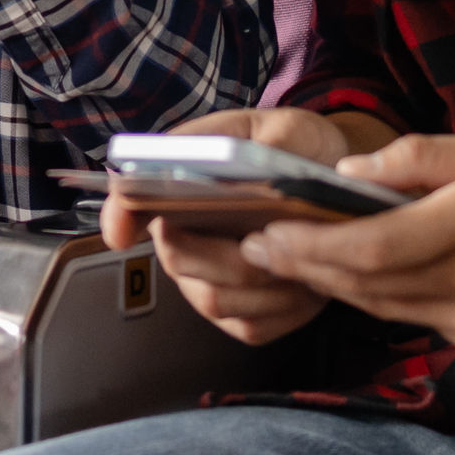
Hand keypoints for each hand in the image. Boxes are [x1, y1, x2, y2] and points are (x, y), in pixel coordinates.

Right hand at [102, 106, 369, 346]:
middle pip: (178, 260)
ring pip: (215, 300)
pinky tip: (307, 280)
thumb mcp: (284, 128)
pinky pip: (253, 326)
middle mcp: (183, 239)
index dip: (121, 216)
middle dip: (226, 254)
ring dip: (262, 282)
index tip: (121, 230)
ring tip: (300, 255)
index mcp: (178, 186)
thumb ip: (260, 142)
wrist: (333, 177)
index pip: (131, 203)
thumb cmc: (297, 149)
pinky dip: (285, 308)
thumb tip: (238, 170)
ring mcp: (210, 281)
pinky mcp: (244, 316)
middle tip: (271, 234)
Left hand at [238, 132, 454, 368]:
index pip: (368, 247)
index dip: (307, 247)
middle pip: (366, 286)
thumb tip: (353, 176)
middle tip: (258, 250)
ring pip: (389, 311)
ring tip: (301, 262)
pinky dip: (393, 301)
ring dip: (340, 288)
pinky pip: (427, 325)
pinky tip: (373, 279)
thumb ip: (422, 161)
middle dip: (306, 268)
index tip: (263, 235)